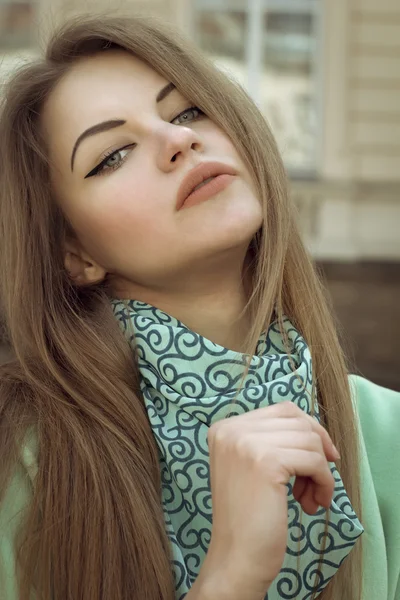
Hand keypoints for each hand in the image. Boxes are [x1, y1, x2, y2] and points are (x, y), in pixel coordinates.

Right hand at [196, 401, 337, 599]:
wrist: (236, 558)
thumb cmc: (249, 516)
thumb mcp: (251, 465)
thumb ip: (272, 439)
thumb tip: (315, 427)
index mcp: (225, 428)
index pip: (282, 410)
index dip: (308, 431)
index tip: (320, 459)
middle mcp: (231, 429)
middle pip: (298, 421)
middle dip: (316, 450)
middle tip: (316, 483)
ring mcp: (246, 443)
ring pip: (309, 440)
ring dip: (320, 471)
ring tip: (310, 498)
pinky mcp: (265, 461)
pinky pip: (314, 460)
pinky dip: (323, 482)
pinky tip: (313, 504)